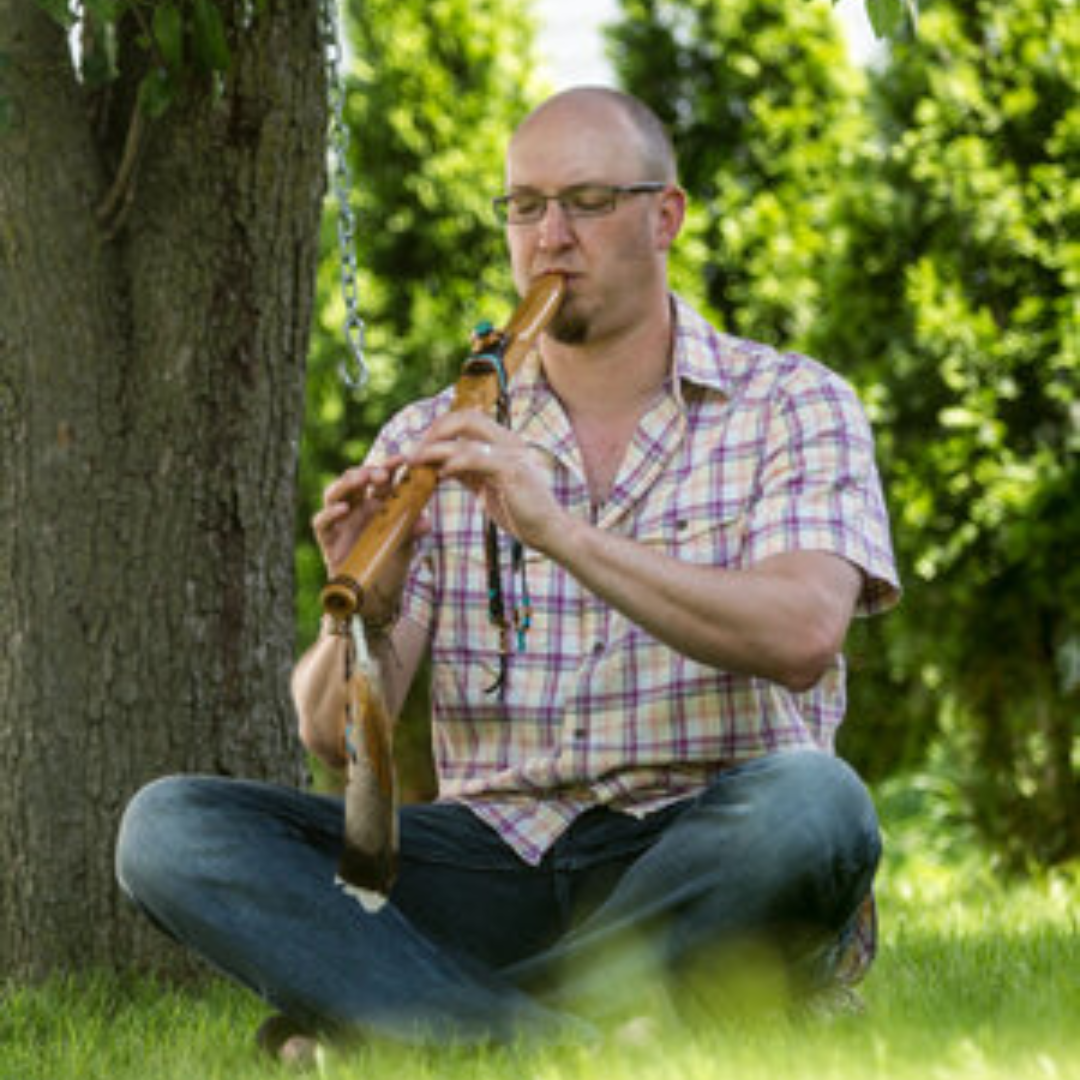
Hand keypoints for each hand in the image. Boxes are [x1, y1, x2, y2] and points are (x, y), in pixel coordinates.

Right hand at [311, 455, 429, 618]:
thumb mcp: (406, 546)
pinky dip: (330, 513)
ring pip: (334, 494)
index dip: (389, 466)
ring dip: (347, 483)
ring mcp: (340, 523)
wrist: (376, 599)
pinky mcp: (327, 541)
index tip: (403, 459)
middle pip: (355, 481)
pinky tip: (343, 509)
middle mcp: (357, 509)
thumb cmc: (390, 566)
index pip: (380, 479)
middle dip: (368, 472)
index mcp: (376, 505)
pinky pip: (321, 522)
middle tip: (383, 472)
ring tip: (362, 479)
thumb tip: (425, 519)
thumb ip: (412, 530)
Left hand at [409, 410, 569, 554]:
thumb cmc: (520, 511)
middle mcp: (509, 441)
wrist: (548, 530)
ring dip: (435, 449)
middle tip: (415, 450)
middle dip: (435, 430)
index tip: (421, 445)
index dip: (441, 426)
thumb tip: (441, 464)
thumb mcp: (488, 486)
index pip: (468, 418)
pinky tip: (441, 474)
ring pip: (466, 438)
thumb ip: (468, 472)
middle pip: (466, 417)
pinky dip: (453, 464)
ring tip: (417, 461)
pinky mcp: (511, 471)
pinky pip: (475, 459)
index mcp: (504, 442)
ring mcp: (511, 454)